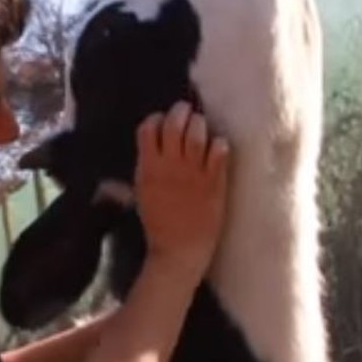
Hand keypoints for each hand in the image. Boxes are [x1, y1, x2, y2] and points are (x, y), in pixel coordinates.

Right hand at [132, 101, 230, 280]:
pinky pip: (219, 151)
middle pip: (174, 123)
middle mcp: (170, 166)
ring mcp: (194, 173)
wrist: (179, 250)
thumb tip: (148, 148)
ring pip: (197, 132)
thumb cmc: (158, 224)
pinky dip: (219, 144)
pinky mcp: (214, 182)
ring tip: (202, 126)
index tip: (162, 121)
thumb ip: (144, 167)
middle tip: (186, 112)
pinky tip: (218, 146)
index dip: (156, 119)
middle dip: (181, 112)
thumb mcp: (141, 192)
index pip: (148, 129)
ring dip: (200, 124)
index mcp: (148, 168)